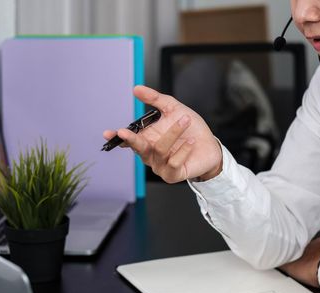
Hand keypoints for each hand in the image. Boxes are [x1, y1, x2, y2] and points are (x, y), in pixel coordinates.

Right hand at [103, 85, 222, 182]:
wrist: (210, 145)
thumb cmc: (191, 129)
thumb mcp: (173, 109)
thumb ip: (155, 99)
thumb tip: (136, 88)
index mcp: (147, 139)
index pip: (128, 140)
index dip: (117, 137)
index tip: (109, 133)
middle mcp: (151, 154)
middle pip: (138, 148)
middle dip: (131, 140)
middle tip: (125, 132)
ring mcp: (160, 166)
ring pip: (160, 150)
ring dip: (173, 133)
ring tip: (185, 120)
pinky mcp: (172, 175)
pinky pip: (173, 163)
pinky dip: (182, 150)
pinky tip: (190, 142)